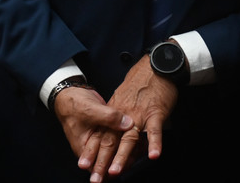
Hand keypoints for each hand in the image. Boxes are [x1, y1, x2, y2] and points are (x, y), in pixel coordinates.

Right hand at [53, 85, 132, 181]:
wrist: (70, 93)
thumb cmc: (75, 103)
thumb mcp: (91, 110)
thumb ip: (109, 117)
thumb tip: (128, 124)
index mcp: (84, 147)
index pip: (98, 167)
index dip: (110, 170)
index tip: (123, 168)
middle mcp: (91, 147)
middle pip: (107, 163)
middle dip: (120, 164)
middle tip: (135, 162)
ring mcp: (98, 139)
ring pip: (113, 153)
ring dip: (124, 155)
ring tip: (139, 155)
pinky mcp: (105, 132)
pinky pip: (116, 141)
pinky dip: (125, 143)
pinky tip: (137, 142)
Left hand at [99, 55, 178, 177]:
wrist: (155, 67)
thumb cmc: (141, 85)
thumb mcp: (123, 101)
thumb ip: (117, 118)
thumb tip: (114, 138)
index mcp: (114, 114)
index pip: (100, 136)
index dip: (92, 153)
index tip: (84, 167)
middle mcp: (124, 116)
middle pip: (110, 142)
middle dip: (102, 162)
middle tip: (96, 179)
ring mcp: (139, 115)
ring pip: (128, 139)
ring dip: (121, 156)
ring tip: (115, 172)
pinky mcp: (155, 112)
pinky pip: (154, 130)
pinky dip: (154, 143)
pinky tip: (153, 155)